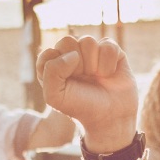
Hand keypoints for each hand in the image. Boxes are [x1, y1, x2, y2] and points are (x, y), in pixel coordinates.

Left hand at [36, 35, 137, 152]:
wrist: (110, 118)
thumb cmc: (81, 107)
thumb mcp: (55, 96)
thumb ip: (52, 71)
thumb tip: (73, 54)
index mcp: (54, 65)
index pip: (49, 53)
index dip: (58, 69)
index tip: (67, 85)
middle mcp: (71, 55)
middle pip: (67, 41)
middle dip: (76, 65)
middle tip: (83, 80)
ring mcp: (92, 52)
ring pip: (88, 41)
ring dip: (93, 65)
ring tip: (96, 78)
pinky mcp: (111, 51)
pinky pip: (108, 45)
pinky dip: (108, 63)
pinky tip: (109, 74)